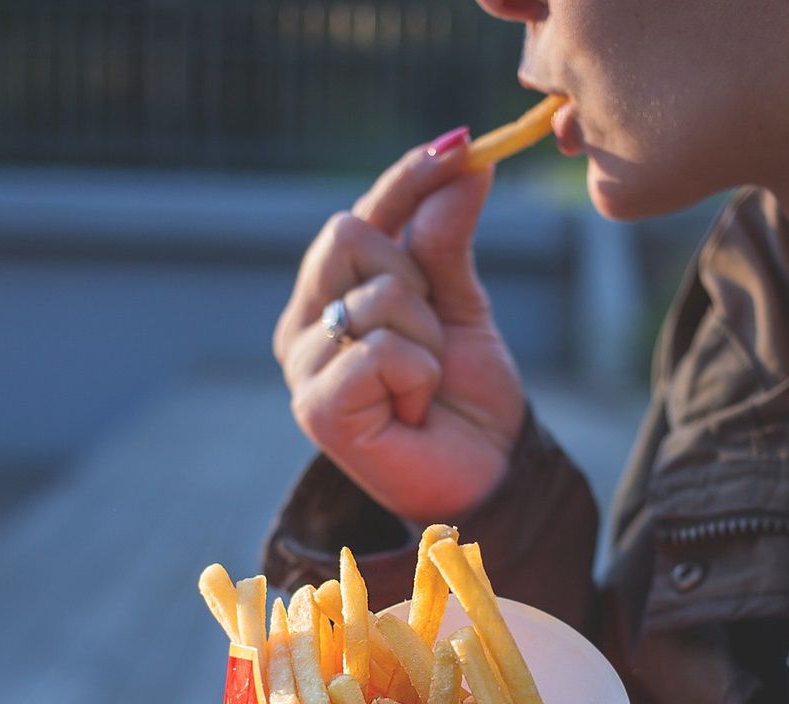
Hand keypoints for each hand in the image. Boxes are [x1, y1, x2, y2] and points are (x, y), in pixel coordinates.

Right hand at [273, 131, 525, 523]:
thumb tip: (464, 161)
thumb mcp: (462, 305)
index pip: (359, 215)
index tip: (462, 143)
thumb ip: (448, 239)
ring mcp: (302, 368)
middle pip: (349, 234)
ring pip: (376, 294)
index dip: (406, 178)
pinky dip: (419, 375)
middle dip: (416, 278)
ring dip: (427, 338)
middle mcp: (303, 326)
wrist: (487, 476)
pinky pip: (380, 349)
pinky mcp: (316, 410)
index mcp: (328, 296)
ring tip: (425, 385)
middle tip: (433, 337)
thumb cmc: (465, 397)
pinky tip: (413, 411)